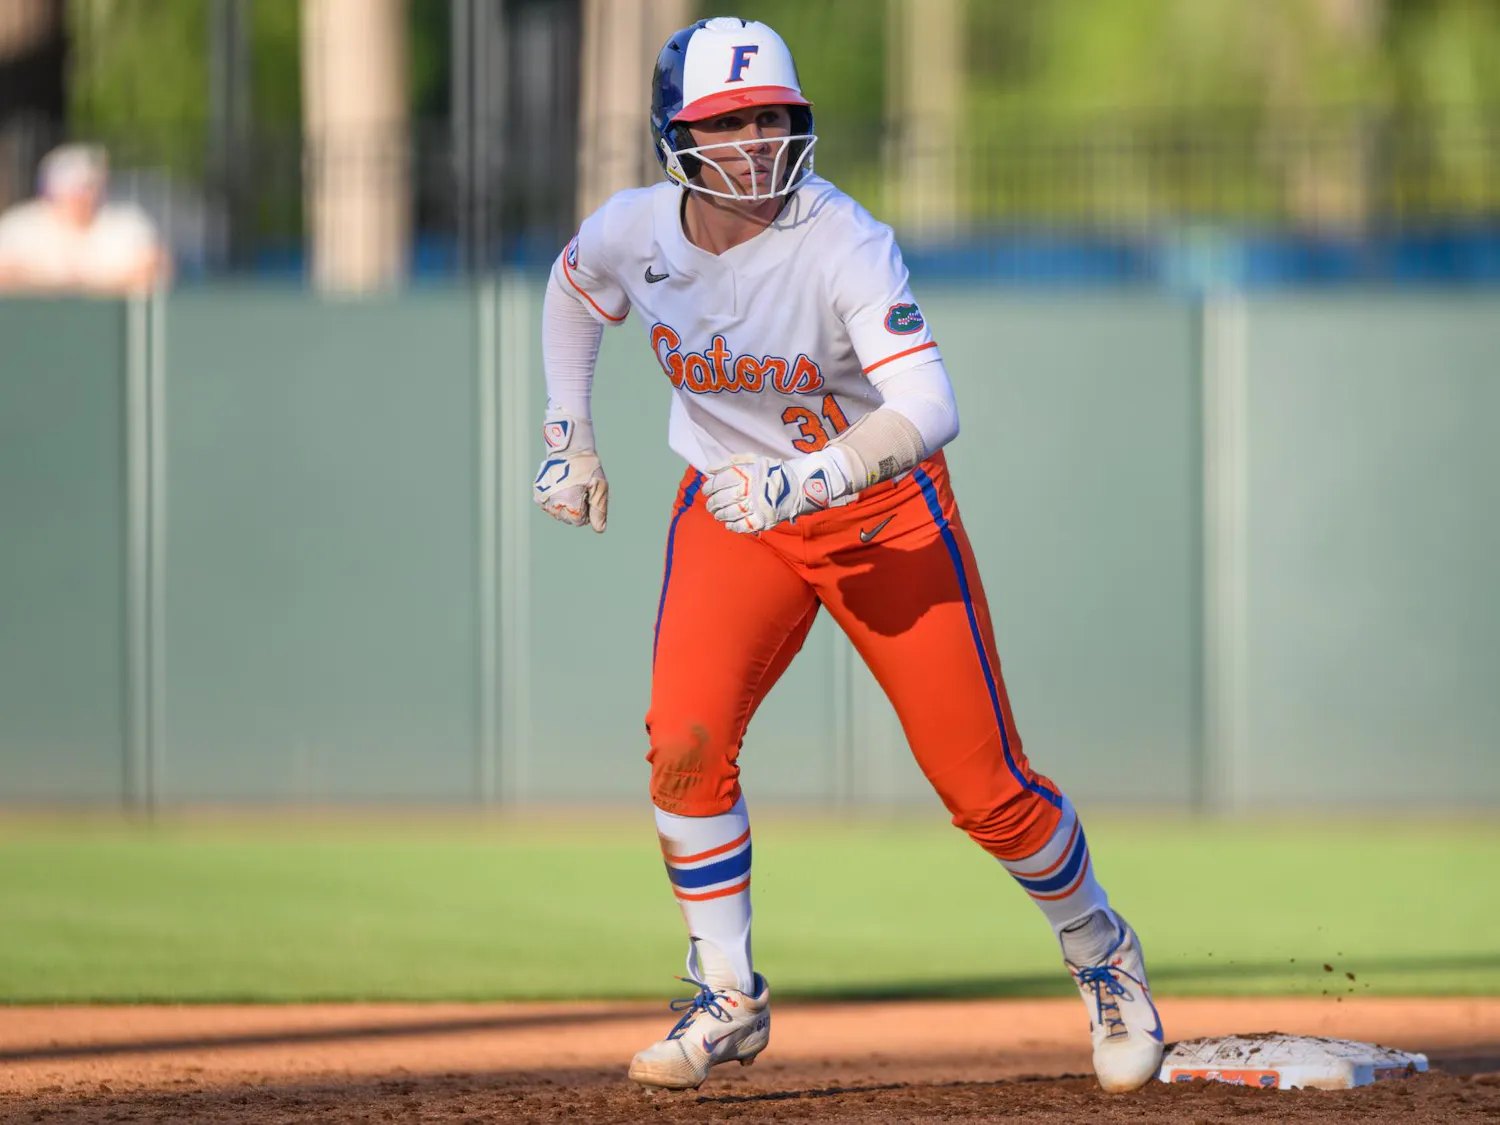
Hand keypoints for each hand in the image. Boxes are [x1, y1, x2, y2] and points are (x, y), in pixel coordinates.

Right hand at [533, 411, 607, 532]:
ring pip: (558, 514)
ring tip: (570, 486)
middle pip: (568, 519)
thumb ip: (599, 511)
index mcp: (568, 501)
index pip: (579, 521)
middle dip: (576, 508)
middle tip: (579, 488)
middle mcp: (552, 502)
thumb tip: (600, 530)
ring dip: (566, 505)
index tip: (587, 492)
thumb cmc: (587, 467)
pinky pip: (550, 507)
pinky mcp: (538, 495)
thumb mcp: (599, 487)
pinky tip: (561, 487)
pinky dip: (556, 501)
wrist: (568, 448)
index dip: (587, 509)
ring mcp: (542, 499)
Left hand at [703, 449, 849, 533]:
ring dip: (720, 515)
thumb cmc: (772, 471)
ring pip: (731, 513)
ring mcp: (757, 506)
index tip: (706, 490)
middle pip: (723, 499)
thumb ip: (730, 462)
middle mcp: (751, 490)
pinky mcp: (764, 520)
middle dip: (713, 503)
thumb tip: (708, 470)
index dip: (710, 487)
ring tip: (717, 514)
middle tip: (710, 505)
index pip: (720, 481)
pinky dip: (733, 526)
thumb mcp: (753, 459)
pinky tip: (728, 525)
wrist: (798, 485)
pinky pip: (744, 526)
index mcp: (747, 474)